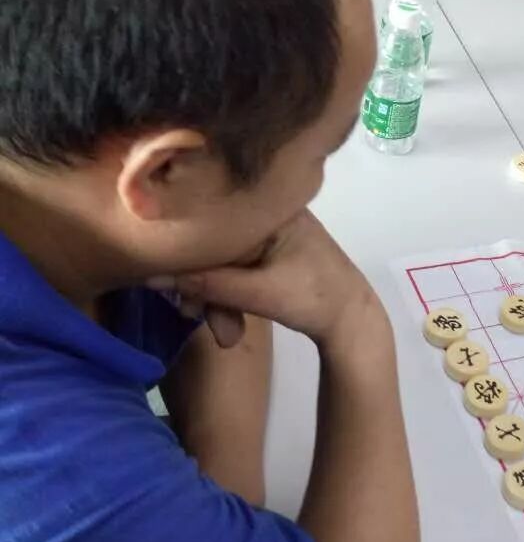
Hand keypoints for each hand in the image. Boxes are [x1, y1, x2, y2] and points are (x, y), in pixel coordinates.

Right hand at [148, 210, 377, 348]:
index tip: (168, 285)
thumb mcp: (259, 293)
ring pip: (224, 261)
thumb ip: (208, 285)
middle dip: (203, 287)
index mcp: (272, 207)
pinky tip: (228, 325)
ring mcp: (270, 233)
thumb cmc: (315, 298)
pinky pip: (236, 268)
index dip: (187, 255)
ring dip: (216, 299)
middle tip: (195, 319)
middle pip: (216, 245)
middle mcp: (268, 212)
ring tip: (225, 335)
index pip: (213, 222)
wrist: (353, 320)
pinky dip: (229, 295)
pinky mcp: (270, 253)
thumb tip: (152, 276)